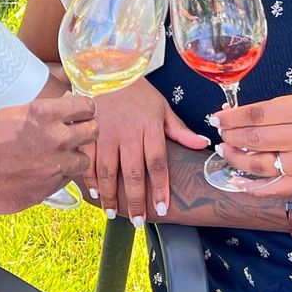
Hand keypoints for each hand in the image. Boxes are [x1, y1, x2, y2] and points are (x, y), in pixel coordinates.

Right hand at [0, 96, 97, 215]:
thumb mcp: (11, 114)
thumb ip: (41, 112)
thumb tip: (64, 107)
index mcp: (44, 114)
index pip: (86, 106)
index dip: (85, 109)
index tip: (82, 113)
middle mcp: (55, 139)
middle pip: (93, 131)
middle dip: (86, 131)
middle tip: (77, 133)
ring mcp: (54, 166)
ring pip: (83, 160)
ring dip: (74, 157)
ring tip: (56, 156)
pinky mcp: (49, 189)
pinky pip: (66, 180)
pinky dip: (59, 175)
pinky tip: (40, 171)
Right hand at [79, 79, 209, 224]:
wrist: (107, 70)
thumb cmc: (138, 91)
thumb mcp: (162, 107)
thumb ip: (180, 131)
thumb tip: (204, 145)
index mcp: (149, 127)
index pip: (158, 163)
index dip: (160, 189)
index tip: (163, 209)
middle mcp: (128, 133)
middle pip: (133, 173)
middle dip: (136, 201)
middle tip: (138, 221)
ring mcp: (105, 134)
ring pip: (108, 171)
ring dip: (111, 196)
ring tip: (115, 214)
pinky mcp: (88, 133)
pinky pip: (88, 161)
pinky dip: (91, 179)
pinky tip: (96, 194)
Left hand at [211, 94, 291, 194]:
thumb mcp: (289, 103)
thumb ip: (259, 111)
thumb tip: (226, 116)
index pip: (256, 116)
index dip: (231, 118)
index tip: (216, 118)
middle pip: (255, 140)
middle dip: (231, 137)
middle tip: (221, 134)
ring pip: (259, 165)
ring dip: (236, 159)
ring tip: (225, 150)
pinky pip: (272, 188)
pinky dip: (251, 186)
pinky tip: (237, 180)